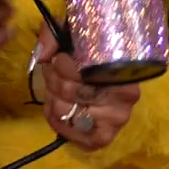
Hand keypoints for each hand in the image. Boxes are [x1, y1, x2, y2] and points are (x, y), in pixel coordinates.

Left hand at [35, 25, 139, 151]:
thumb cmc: (88, 46)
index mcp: (122, 68)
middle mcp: (126, 98)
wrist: (108, 65)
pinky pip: (77, 138)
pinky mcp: (105, 136)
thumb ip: (52, 36)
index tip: (58, 58)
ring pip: (66, 113)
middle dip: (53, 80)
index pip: (80, 73)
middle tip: (54, 72)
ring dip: (52, 99)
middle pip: (68, 93)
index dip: (60, 66)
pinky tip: (57, 110)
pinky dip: (60, 124)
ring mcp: (117, 120)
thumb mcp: (71, 30)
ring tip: (56, 88)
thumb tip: (43, 57)